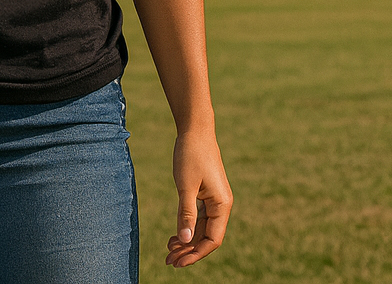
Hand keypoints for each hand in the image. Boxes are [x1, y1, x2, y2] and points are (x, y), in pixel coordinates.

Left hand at [165, 130, 231, 266]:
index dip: (195, 254)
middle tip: (169, 261)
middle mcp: (221, 205)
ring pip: (202, 228)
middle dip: (189, 250)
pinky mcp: (206, 193)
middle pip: (207, 237)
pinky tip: (175, 235)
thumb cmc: (191, 154)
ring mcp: (214, 200)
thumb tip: (186, 241)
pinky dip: (188, 226)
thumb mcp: (186, 186)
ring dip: (187, 240)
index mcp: (222, 205)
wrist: (195, 129)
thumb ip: (187, 214)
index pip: (212, 240)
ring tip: (169, 251)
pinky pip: (199, 217)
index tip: (178, 262)